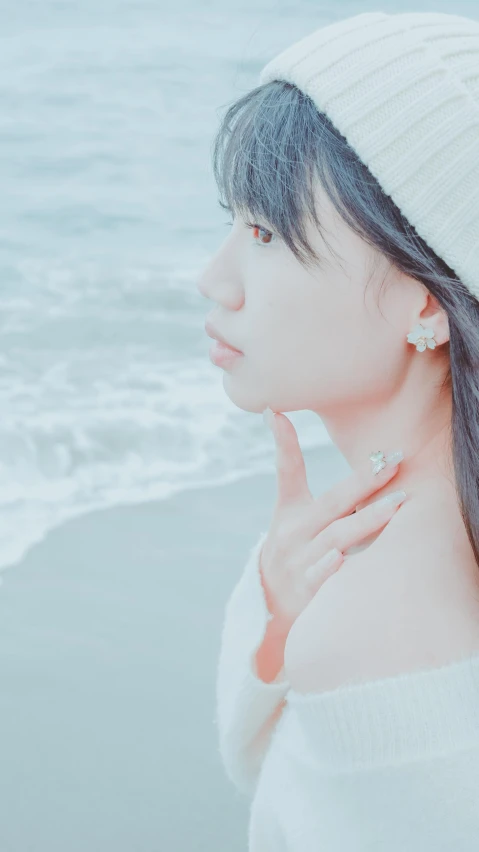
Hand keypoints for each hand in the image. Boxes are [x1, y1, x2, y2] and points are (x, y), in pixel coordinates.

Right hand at [260, 410, 405, 634]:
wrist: (266, 605)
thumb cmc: (291, 549)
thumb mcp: (291, 516)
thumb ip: (309, 486)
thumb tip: (322, 449)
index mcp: (290, 511)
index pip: (287, 471)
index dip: (283, 442)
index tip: (278, 413)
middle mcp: (293, 532)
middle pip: (333, 501)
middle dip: (365, 481)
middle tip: (394, 461)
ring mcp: (299, 560)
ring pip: (336, 537)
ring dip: (366, 520)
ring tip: (396, 505)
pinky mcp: (304, 590)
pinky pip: (320, 576)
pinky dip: (330, 567)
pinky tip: (343, 558)